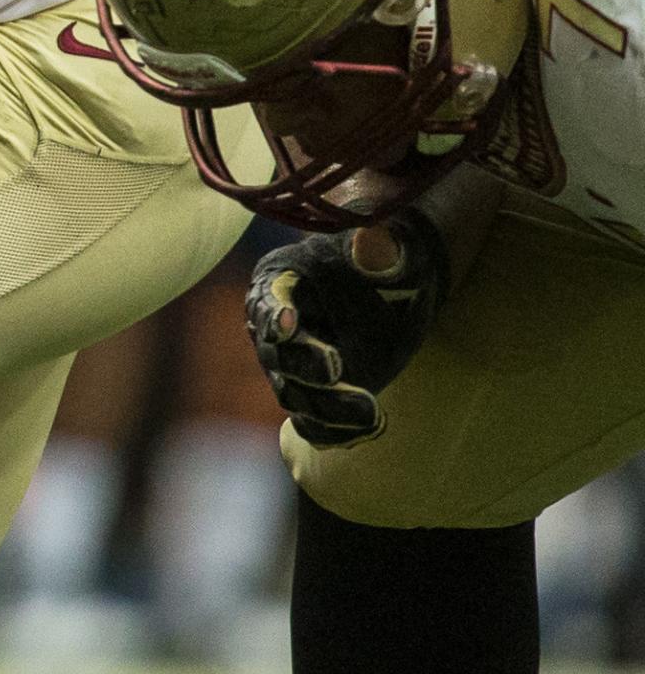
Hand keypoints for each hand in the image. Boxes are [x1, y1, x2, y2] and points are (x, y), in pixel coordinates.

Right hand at [246, 212, 449, 448]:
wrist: (406, 293)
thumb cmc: (392, 262)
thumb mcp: (391, 251)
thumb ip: (381, 249)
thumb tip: (373, 241)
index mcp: (280, 279)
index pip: (267, 300)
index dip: (274, 313)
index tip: (289, 325)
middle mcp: (275, 325)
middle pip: (277, 355)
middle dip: (304, 365)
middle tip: (337, 368)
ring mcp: (294, 365)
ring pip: (294, 395)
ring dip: (327, 408)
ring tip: (371, 412)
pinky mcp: (316, 395)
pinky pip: (313, 424)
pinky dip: (337, 432)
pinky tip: (372, 427)